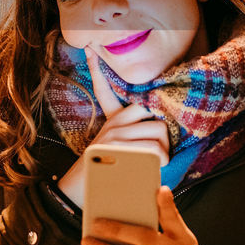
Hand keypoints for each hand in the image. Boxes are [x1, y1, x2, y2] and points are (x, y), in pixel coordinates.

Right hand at [56, 49, 168, 207]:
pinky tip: (156, 168)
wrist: (78, 193)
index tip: (89, 51)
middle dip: (165, 135)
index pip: (104, 89)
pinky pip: (153, 150)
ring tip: (160, 162)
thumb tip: (154, 137)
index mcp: (111, 121)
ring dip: (166, 150)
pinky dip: (161, 161)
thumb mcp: (110, 149)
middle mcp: (113, 125)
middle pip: (152, 115)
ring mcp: (115, 137)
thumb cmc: (102, 174)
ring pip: (158, 133)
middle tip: (162, 150)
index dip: (95, 69)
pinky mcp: (119, 151)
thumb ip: (129, 139)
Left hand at [82, 185, 221, 244]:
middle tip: (98, 223)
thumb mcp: (187, 244)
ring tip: (89, 242)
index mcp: (186, 244)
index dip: (168, 206)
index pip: (175, 221)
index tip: (159, 190)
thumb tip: (158, 194)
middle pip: (147, 241)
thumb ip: (171, 223)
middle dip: (120, 230)